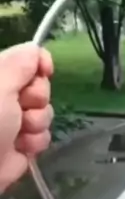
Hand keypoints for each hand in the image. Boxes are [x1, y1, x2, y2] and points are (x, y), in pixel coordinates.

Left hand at [0, 42, 53, 192]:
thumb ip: (20, 63)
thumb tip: (36, 51)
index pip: (28, 58)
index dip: (40, 63)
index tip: (45, 70)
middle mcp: (5, 95)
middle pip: (40, 86)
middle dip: (37, 98)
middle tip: (22, 106)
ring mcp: (15, 121)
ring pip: (45, 113)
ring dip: (36, 123)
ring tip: (19, 132)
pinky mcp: (22, 145)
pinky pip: (43, 137)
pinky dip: (35, 142)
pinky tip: (21, 147)